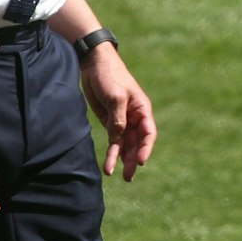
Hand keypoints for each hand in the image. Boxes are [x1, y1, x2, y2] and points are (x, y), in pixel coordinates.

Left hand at [80, 45, 156, 180]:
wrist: (93, 63)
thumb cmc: (109, 75)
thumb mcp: (115, 96)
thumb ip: (118, 118)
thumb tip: (119, 138)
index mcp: (142, 109)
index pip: (149, 133)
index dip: (146, 148)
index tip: (141, 161)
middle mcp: (135, 117)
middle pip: (137, 143)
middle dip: (134, 159)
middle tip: (129, 177)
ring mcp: (122, 120)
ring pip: (125, 145)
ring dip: (123, 160)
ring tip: (119, 176)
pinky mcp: (110, 121)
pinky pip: (114, 141)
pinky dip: (112, 152)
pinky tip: (109, 165)